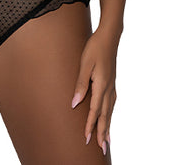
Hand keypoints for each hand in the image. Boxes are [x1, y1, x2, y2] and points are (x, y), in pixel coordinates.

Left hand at [71, 28, 118, 154]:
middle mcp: (108, 88)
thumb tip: (75, 104)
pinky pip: (111, 104)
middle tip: (102, 149)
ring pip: (110, 111)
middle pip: (105, 115)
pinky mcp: (111, 82)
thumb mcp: (84, 64)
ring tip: (106, 140)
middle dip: (102, 132)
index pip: (94, 111)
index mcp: (101, 85)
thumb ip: (80, 84)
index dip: (90, 125)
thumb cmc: (94, 48)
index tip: (86, 139)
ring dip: (107, 126)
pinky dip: (110, 115)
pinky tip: (108, 117)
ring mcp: (111, 86)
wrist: (109, 36)